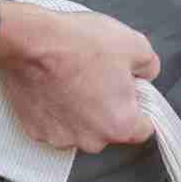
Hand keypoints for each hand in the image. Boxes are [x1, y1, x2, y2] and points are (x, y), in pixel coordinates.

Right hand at [0, 7, 160, 152]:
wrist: (31, 40)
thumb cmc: (80, 43)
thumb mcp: (134, 43)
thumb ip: (149, 66)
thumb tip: (145, 75)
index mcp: (120, 124)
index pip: (143, 128)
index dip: (140, 106)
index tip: (129, 90)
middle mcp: (92, 141)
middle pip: (109, 130)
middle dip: (107, 108)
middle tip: (98, 78)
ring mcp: (60, 138)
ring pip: (80, 129)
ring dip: (80, 111)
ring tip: (72, 79)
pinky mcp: (36, 130)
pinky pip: (54, 124)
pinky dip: (55, 110)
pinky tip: (53, 86)